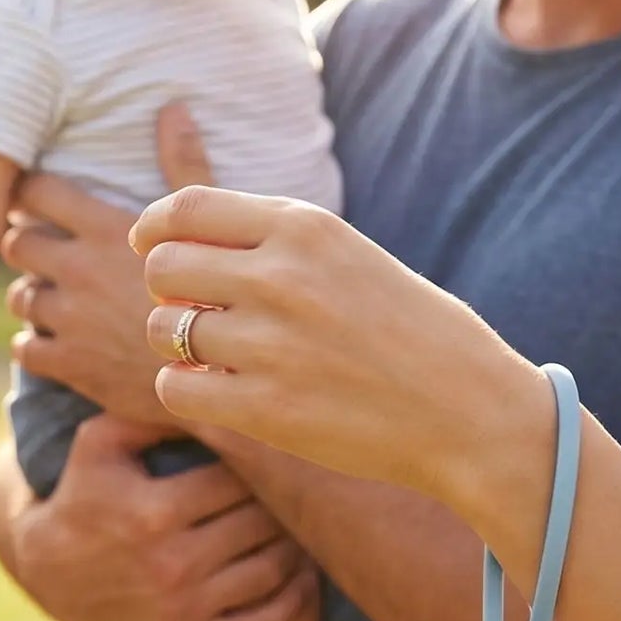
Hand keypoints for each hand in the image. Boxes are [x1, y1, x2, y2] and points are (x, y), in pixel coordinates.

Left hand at [3, 102, 217, 427]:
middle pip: (17, 244)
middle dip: (25, 245)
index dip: (30, 193)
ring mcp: (72, 320)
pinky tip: (61, 344)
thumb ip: (185, 169)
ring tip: (56, 299)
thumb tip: (174, 108)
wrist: (232, 376)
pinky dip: (37, 346)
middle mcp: (81, 271)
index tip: (35, 201)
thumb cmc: (233, 295)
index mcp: (108, 229)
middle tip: (42, 250)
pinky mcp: (72, 366)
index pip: (38, 193)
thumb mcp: (215, 225)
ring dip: (32, 297)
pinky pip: (28, 350)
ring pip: (19, 299)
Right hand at [3, 414, 314, 620]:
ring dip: (296, 545)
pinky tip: (303, 577)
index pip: (238, 479)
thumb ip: (155, 412)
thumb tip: (215, 387)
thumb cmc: (86, 492)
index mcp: (154, 511)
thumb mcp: (101, 441)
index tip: (271, 453)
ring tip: (303, 522)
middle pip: (261, 523)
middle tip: (299, 485)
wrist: (52, 573)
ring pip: (271, 570)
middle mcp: (171, 564)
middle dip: (282, 501)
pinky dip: (293, 602)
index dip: (259, 464)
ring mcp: (182, 609)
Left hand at [132, 189, 548, 519]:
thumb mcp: (349, 257)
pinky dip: (187, 389)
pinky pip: (175, 387)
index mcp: (305, 227)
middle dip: (166, 290)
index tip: (150, 246)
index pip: (187, 208)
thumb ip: (275, 241)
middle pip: (163, 266)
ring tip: (217, 355)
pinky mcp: (264, 407)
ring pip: (162, 329)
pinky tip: (220, 391)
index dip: (153, 228)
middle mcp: (281, 276)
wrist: (470, 413)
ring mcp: (270, 343)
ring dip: (177, 344)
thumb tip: (179, 240)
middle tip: (195, 312)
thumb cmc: (413, 333)